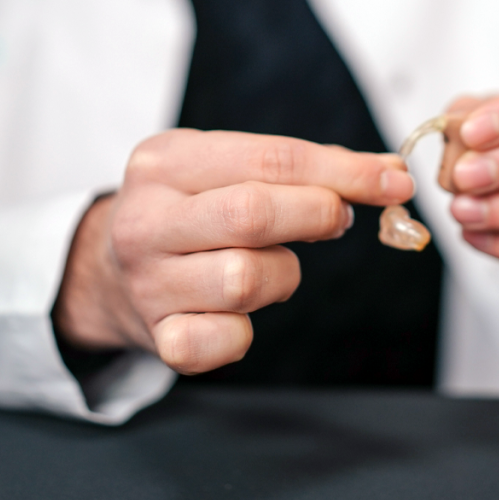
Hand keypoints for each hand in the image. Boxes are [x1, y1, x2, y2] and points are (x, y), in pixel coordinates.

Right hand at [53, 129, 414, 373]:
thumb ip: (290, 167)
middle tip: (337, 219)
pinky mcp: (160, 338)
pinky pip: (228, 340)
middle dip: (316, 215)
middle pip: (253, 214)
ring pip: (247, 279)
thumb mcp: (215, 166)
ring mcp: (149, 283)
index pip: (269, 160)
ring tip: (271, 265)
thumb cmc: (182, 211)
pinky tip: (238, 312)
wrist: (105, 270)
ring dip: (282, 274)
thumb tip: (384, 176)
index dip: (343, 171)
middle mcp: (147, 221)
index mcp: (164, 162)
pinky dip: (248, 330)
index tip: (393, 181)